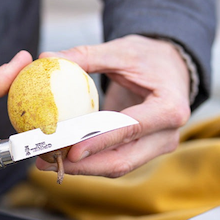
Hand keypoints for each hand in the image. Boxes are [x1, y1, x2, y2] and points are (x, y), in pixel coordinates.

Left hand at [37, 35, 191, 177]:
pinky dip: (87, 162)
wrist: (173, 69)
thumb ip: (86, 56)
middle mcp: (166, 135)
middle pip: (121, 161)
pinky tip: (60, 157)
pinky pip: (113, 162)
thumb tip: (47, 56)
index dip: (100, 142)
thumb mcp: (121, 51)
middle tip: (47, 161)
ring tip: (46, 161)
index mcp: (169, 108)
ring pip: (115, 167)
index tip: (71, 151)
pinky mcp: (142, 152)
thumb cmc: (150, 58)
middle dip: (82, 166)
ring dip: (80, 168)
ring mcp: (156, 148)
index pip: (130, 129)